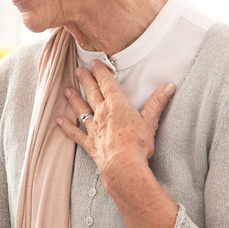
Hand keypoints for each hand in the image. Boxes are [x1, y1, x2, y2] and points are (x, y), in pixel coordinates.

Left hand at [56, 60, 174, 193]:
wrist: (123, 166)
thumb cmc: (137, 144)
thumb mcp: (150, 121)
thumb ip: (157, 102)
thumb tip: (169, 86)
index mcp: (116, 105)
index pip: (107, 83)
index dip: (100, 71)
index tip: (94, 62)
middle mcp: (102, 113)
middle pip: (91, 92)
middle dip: (85, 80)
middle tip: (78, 70)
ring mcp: (93, 128)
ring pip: (81, 109)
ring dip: (74, 99)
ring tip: (67, 90)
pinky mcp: (90, 143)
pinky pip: (75, 133)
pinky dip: (67, 127)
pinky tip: (59, 121)